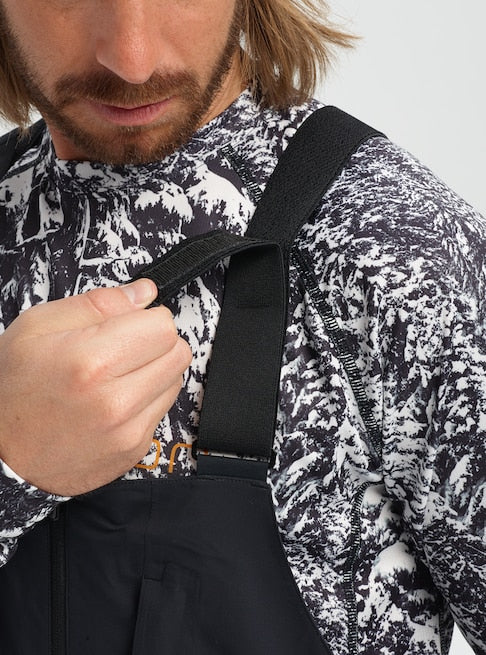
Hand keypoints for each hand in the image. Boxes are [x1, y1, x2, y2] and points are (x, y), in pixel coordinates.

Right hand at [0, 279, 191, 495]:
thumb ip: (98, 303)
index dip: (147, 319)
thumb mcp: (38, 327)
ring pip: (175, 381)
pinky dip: (145, 400)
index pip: (164, 326)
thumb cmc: (13, 390)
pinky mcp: (134, 449)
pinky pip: (162, 411)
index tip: (131, 324)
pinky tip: (114, 401)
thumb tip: (144, 292)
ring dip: (154, 372)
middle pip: (178, 353)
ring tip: (115, 376)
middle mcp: (116, 400)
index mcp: (92, 361)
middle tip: (124, 348)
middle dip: (157, 342)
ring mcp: (128, 430)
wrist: (0, 453)